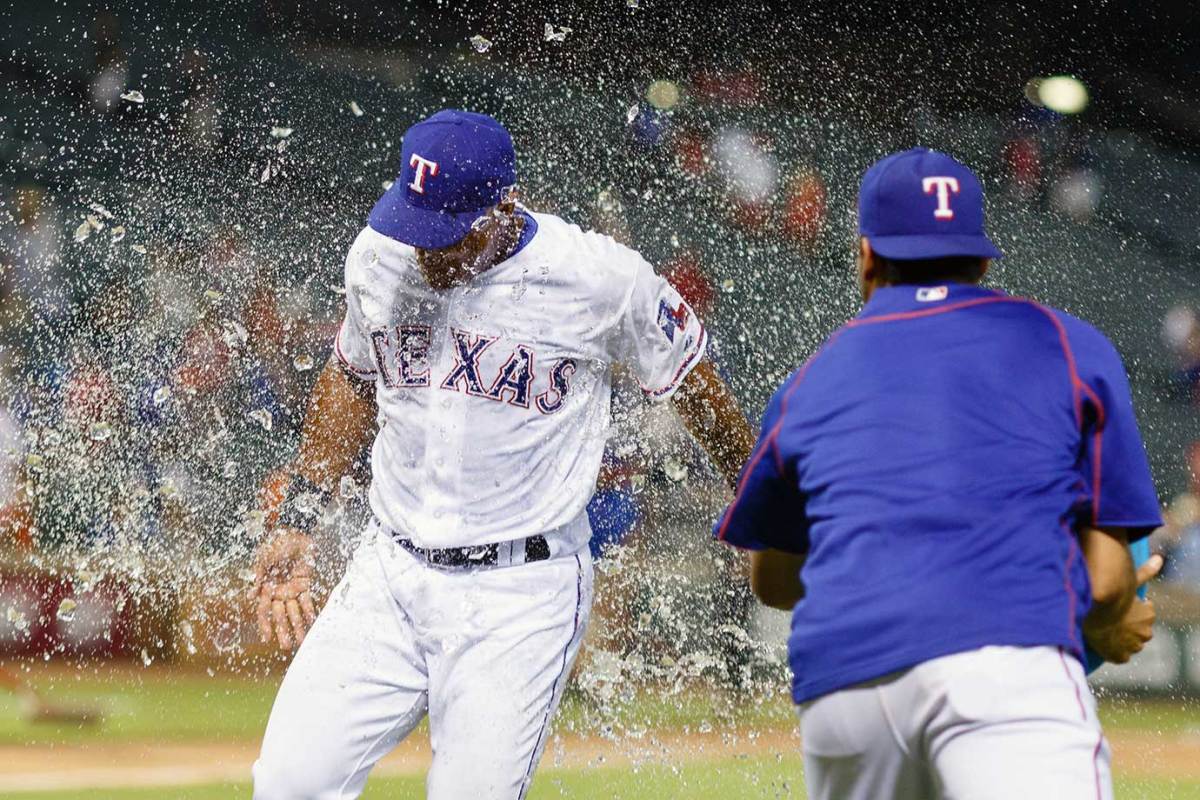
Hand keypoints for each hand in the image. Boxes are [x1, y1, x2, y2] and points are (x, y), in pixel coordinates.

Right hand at [247, 529, 317, 648]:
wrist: (296, 531)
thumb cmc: (276, 543)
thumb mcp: (263, 558)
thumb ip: (258, 576)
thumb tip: (251, 596)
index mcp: (265, 587)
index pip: (264, 611)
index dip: (265, 624)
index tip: (267, 639)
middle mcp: (278, 592)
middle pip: (280, 615)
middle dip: (283, 630)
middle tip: (286, 646)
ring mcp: (292, 589)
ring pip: (294, 612)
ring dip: (297, 626)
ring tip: (301, 641)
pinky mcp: (305, 584)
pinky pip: (307, 600)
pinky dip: (309, 611)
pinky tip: (312, 623)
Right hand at [1084, 554, 1162, 663]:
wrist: (1093, 612)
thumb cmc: (1111, 595)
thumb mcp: (1130, 580)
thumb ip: (1146, 571)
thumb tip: (1159, 558)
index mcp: (1148, 615)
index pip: (1143, 614)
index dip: (1130, 610)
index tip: (1118, 607)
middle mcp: (1146, 633)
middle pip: (1137, 631)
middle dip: (1127, 626)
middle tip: (1109, 619)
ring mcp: (1133, 646)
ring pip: (1128, 644)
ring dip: (1120, 639)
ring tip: (1104, 630)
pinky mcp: (1121, 657)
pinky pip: (1118, 655)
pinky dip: (1112, 651)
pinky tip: (1102, 642)